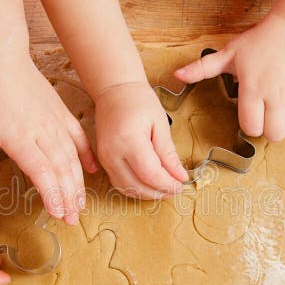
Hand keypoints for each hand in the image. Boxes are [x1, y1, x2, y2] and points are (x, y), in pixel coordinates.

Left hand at [0, 56, 97, 224]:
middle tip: (72, 220)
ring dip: (78, 183)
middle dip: (69, 197)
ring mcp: (55, 122)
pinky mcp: (62, 114)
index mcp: (19, 137)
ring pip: (72, 157)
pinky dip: (87, 156)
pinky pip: (79, 138)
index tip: (57, 213)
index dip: (52, 193)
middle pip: (61, 169)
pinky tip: (92, 172)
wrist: (2, 60)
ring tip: (80, 205)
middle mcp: (42, 131)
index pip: (41, 171)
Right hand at [94, 81, 187, 198]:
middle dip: (159, 192)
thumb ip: (168, 153)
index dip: (168, 184)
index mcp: (129, 140)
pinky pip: (118, 182)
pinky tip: (149, 184)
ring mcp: (104, 158)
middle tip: (176, 189)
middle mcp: (112, 153)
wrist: (114, 90)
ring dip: (146, 193)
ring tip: (164, 188)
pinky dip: (134, 188)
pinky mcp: (103, 159)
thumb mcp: (159, 123)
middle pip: (137, 186)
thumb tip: (180, 176)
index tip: (182, 185)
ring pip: (126, 188)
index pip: (150, 174)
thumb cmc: (138, 101)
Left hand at [174, 14, 284, 140]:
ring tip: (282, 115)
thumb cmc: (259, 41)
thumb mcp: (228, 53)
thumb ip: (202, 68)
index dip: (249, 125)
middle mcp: (276, 94)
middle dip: (268, 129)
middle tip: (267, 116)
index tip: (251, 114)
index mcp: (252, 88)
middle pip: (273, 134)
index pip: (251, 127)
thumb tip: (177, 75)